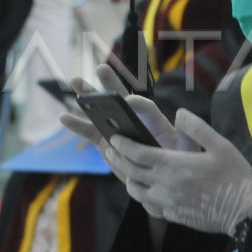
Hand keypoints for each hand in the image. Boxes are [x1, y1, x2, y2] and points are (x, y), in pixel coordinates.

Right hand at [58, 64, 180, 180]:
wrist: (161, 183)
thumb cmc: (178, 165)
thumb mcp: (188, 151)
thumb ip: (188, 135)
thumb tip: (181, 116)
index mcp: (155, 121)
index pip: (145, 106)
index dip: (137, 102)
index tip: (128, 102)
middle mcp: (135, 121)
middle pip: (122, 98)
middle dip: (111, 84)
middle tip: (101, 68)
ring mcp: (118, 130)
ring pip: (102, 111)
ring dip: (88, 97)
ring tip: (74, 81)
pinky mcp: (106, 143)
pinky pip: (90, 132)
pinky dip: (77, 125)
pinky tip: (63, 117)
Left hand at [106, 108, 251, 235]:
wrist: (243, 212)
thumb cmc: (234, 177)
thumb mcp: (221, 146)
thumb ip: (197, 128)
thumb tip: (178, 113)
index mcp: (173, 165)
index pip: (138, 153)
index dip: (123, 144)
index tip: (114, 137)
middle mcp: (164, 185)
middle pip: (130, 171)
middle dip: (117, 158)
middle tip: (110, 149)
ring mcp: (166, 202)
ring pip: (135, 191)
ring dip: (126, 178)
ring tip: (125, 169)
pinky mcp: (172, 214)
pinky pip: (148, 205)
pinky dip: (142, 195)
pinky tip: (145, 190)